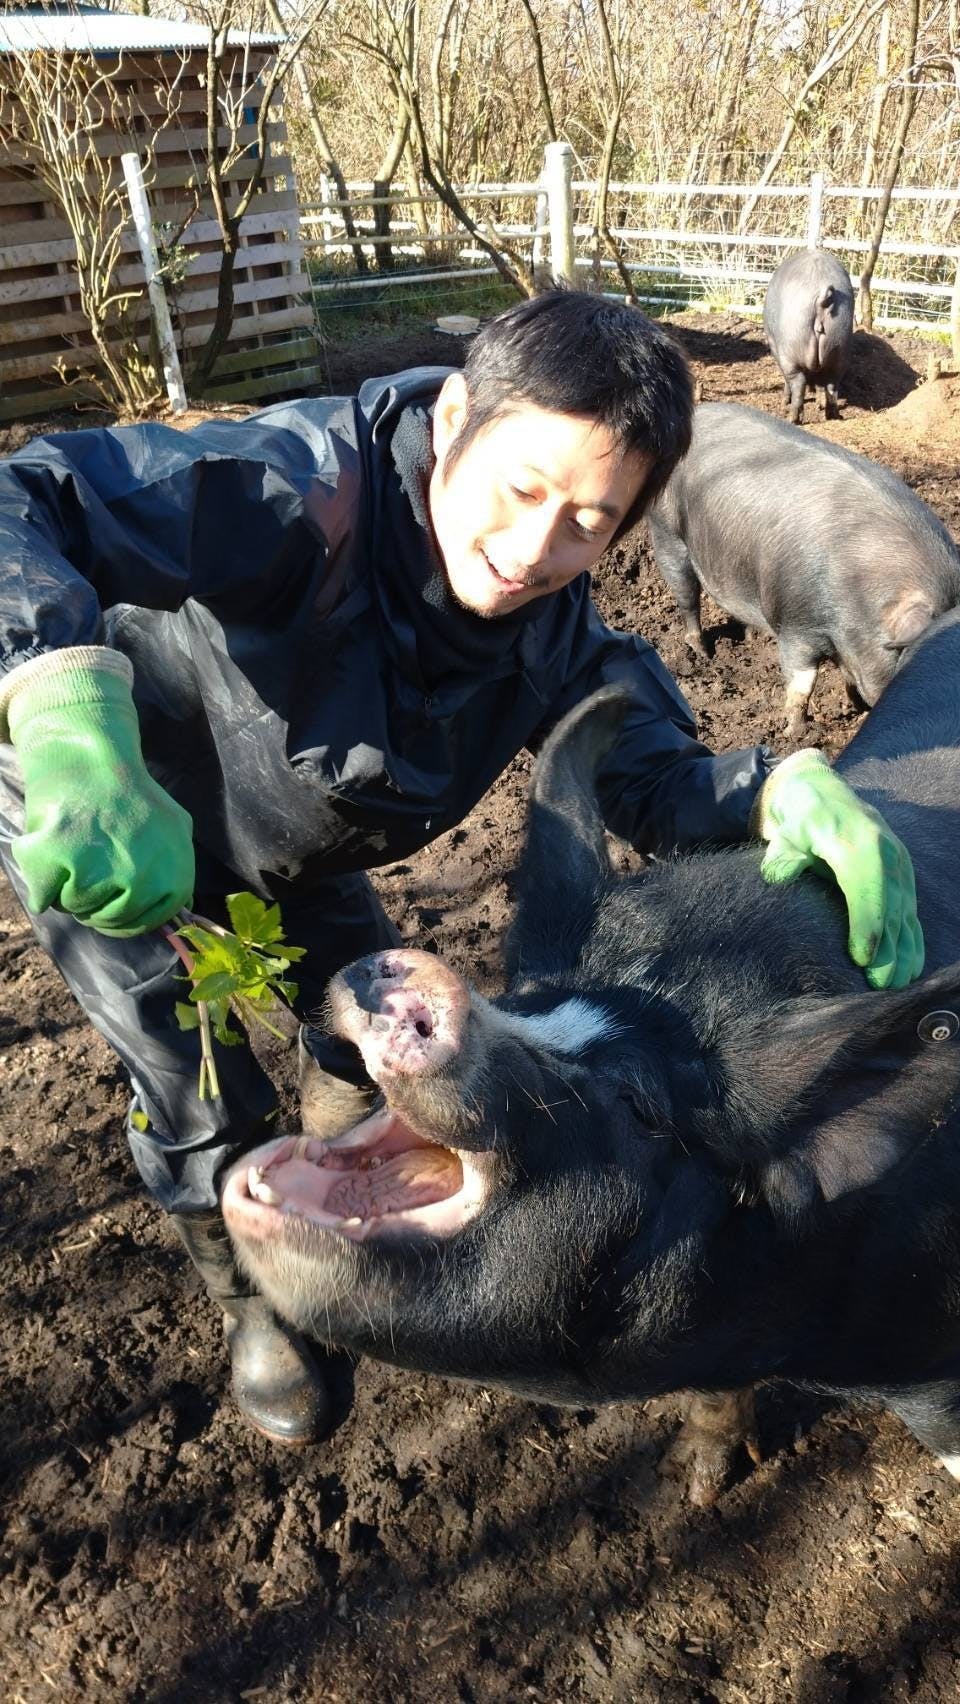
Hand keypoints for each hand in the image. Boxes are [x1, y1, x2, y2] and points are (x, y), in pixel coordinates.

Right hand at [7, 650, 194, 935]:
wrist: (90, 754)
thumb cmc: (128, 792)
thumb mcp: (173, 827)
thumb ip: (176, 869)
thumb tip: (182, 906)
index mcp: (173, 874)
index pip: (143, 922)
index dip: (121, 915)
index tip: (107, 900)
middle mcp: (142, 876)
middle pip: (106, 919)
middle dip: (92, 902)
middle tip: (86, 868)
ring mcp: (102, 869)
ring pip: (75, 908)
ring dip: (66, 889)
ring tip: (73, 851)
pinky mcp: (62, 858)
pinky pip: (45, 897)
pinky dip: (40, 883)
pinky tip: (50, 852)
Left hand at [752, 750, 923, 989]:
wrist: (820, 793)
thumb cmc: (800, 819)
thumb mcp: (786, 833)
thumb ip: (782, 856)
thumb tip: (778, 877)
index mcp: (856, 840)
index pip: (867, 886)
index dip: (867, 923)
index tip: (861, 958)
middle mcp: (885, 851)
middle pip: (891, 905)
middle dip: (888, 948)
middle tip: (879, 986)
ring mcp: (898, 862)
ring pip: (906, 912)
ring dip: (904, 951)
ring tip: (896, 986)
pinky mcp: (902, 874)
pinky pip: (912, 911)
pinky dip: (912, 940)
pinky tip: (911, 968)